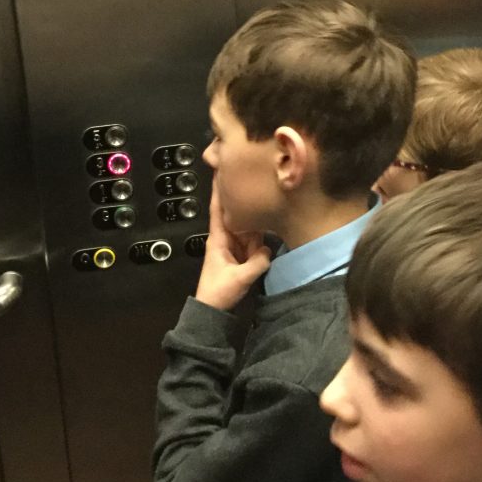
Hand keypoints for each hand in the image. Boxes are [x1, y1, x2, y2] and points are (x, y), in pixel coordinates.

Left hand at [195, 185, 271, 310]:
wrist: (212, 311)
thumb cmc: (218, 292)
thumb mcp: (239, 278)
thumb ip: (257, 262)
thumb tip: (269, 250)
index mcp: (218, 239)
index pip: (218, 210)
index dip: (219, 190)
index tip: (220, 170)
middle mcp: (226, 238)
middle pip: (236, 213)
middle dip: (242, 197)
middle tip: (252, 178)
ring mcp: (235, 246)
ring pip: (248, 226)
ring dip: (255, 218)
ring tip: (264, 197)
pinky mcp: (242, 256)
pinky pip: (254, 240)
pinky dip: (260, 235)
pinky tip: (269, 224)